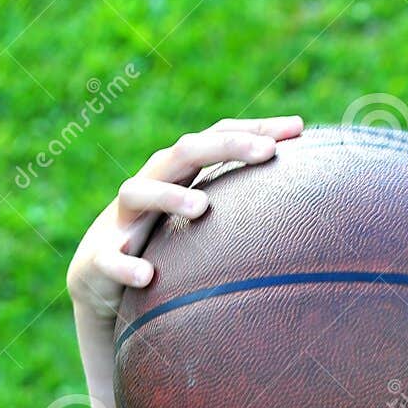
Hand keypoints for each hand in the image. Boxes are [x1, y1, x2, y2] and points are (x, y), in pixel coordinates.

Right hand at [66, 114, 303, 327]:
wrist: (99, 279)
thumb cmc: (162, 243)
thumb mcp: (202, 221)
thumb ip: (244, 207)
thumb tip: (308, 202)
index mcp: (178, 174)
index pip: (216, 138)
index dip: (254, 129)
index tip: (299, 128)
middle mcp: (149, 185)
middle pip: (182, 151)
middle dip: (225, 146)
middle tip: (266, 152)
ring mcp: (122, 220)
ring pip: (139, 192)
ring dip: (171, 196)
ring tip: (203, 207)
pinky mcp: (100, 259)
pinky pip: (111, 260)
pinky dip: (126, 265)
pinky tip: (147, 276)